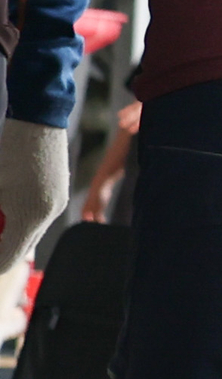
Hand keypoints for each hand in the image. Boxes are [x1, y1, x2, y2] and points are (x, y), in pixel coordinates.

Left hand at [0, 119, 64, 275]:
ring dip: (7, 230)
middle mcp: (49, 214)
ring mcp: (56, 203)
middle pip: (18, 248)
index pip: (7, 258)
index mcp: (30, 216)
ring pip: (27, 233)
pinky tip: (7, 202)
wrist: (38, 119)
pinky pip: (36, 217)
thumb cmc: (8, 151)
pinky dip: (18, 217)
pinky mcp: (58, 193)